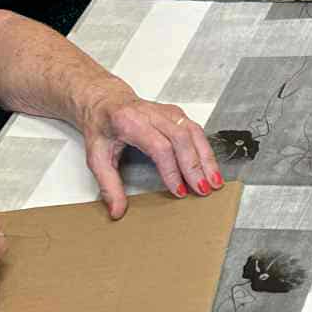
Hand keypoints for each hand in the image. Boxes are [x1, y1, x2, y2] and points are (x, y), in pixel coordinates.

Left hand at [83, 97, 222, 216]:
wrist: (105, 101)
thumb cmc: (102, 126)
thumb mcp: (96, 156)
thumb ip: (108, 185)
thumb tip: (117, 210)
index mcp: (129, 122)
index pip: (159, 146)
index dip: (172, 170)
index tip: (178, 190)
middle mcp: (151, 114)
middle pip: (181, 138)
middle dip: (195, 166)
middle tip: (203, 189)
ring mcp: (167, 112)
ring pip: (193, 132)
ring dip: (206, 158)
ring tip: (215, 181)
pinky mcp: (177, 114)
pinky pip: (196, 131)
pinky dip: (205, 150)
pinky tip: (211, 167)